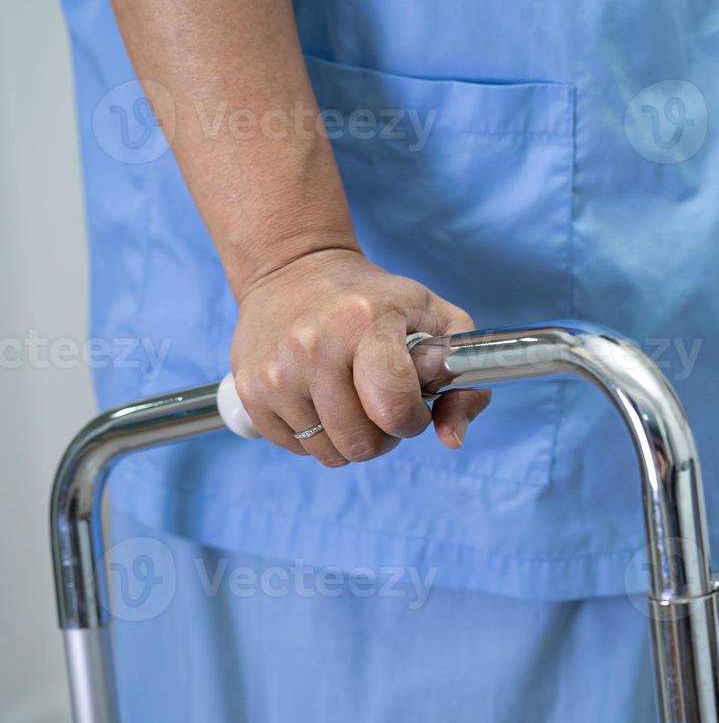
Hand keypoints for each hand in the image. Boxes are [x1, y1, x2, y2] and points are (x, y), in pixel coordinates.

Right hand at [230, 248, 490, 466]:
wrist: (293, 269)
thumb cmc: (375, 298)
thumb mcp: (435, 317)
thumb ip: (464, 378)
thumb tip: (452, 439)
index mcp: (364, 322)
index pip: (392, 406)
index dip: (413, 420)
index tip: (415, 406)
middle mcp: (313, 346)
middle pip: (362, 443)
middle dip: (384, 436)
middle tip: (383, 406)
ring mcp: (276, 370)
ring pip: (329, 453)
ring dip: (350, 440)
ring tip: (353, 402)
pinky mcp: (250, 389)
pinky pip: (295, 447)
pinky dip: (316, 436)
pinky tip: (321, 400)